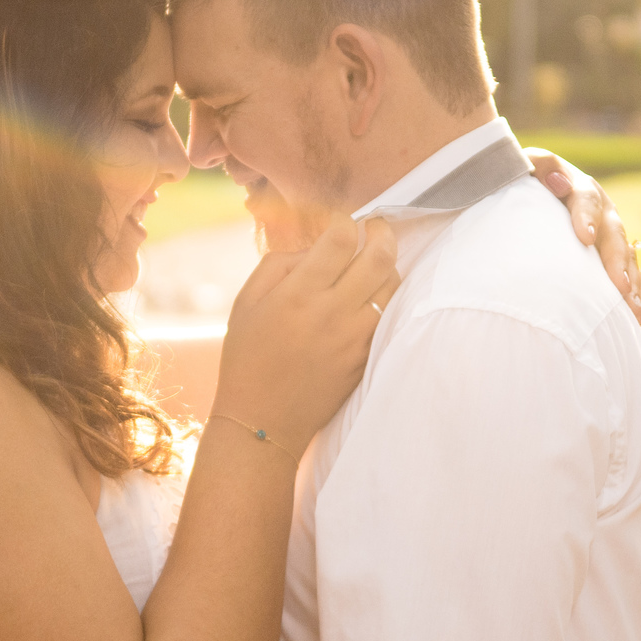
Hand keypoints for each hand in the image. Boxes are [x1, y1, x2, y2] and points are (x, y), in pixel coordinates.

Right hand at [215, 213, 398, 457]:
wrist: (263, 420)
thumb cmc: (248, 357)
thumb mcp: (246, 302)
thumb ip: (279, 264)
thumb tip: (315, 246)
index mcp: (299, 294)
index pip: (341, 238)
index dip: (346, 221)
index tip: (340, 223)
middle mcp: (332, 313)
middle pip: (379, 255)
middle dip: (381, 231)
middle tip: (376, 227)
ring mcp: (355, 338)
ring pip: (393, 285)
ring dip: (388, 264)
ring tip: (375, 260)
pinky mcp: (366, 358)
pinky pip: (390, 316)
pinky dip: (387, 296)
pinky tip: (374, 293)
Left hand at [527, 150, 640, 326]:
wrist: (532, 192)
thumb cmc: (522, 181)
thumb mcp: (524, 168)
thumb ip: (537, 167)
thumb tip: (557, 182)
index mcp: (578, 187)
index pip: (585, 199)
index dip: (585, 217)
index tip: (584, 238)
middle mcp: (601, 209)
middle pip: (613, 234)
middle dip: (616, 260)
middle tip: (618, 285)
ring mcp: (609, 233)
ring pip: (626, 257)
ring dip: (631, 283)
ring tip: (632, 309)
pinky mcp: (611, 254)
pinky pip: (628, 274)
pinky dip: (634, 294)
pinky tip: (636, 317)